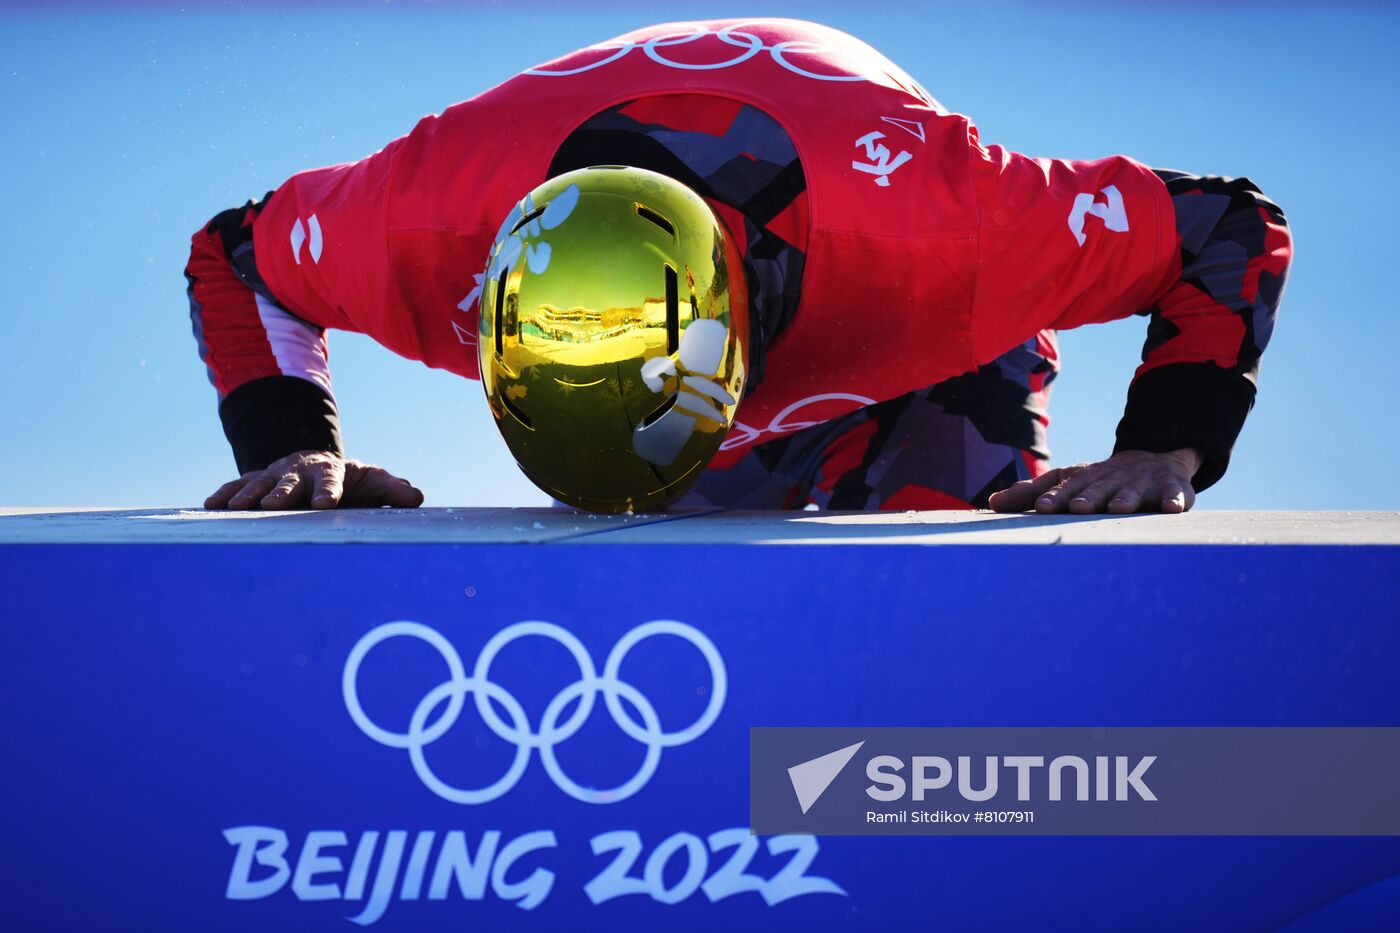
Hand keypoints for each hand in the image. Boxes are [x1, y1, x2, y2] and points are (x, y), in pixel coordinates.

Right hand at [203, 450, 424, 510]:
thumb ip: (393, 490)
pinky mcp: (256, 482)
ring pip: (260, 484)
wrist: (317, 464)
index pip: (331, 480)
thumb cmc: (350, 480)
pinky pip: (237, 486)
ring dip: (247, 496)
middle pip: (290, 482)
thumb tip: (417, 497)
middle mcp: (299, 472)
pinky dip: (225, 494)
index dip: (329, 490)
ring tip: (236, 509)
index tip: (327, 502)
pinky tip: (210, 506)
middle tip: (272, 506)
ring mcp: (275, 476)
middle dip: (282, 493)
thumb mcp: (374, 482)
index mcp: (330, 473)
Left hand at [987, 448, 1200, 514]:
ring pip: (1132, 492)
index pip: (1065, 488)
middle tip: (1078, 508)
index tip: (1041, 508)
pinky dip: (1173, 501)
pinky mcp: (1170, 489)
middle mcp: (1109, 479)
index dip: (1054, 498)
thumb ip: (1030, 492)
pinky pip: (1173, 495)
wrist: (1151, 461)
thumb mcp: (1066, 482)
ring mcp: (1140, 483)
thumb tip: (991, 503)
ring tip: (1119, 508)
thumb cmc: (1098, 481)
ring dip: (1126, 499)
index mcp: (1082, 479)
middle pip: (1097, 489)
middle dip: (1088, 498)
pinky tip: (1170, 508)